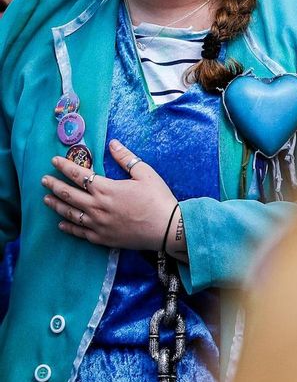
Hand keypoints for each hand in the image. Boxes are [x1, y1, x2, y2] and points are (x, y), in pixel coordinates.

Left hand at [43, 140, 177, 251]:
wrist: (168, 228)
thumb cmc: (159, 199)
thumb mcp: (146, 173)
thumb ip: (126, 158)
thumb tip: (113, 143)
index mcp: (106, 189)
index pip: (78, 174)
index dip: (64, 166)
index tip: (54, 161)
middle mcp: (97, 206)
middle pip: (68, 194)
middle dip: (54, 185)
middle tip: (44, 180)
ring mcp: (97, 224)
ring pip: (69, 213)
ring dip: (55, 205)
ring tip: (46, 199)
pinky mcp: (102, 238)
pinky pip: (79, 232)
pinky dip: (68, 227)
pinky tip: (61, 223)